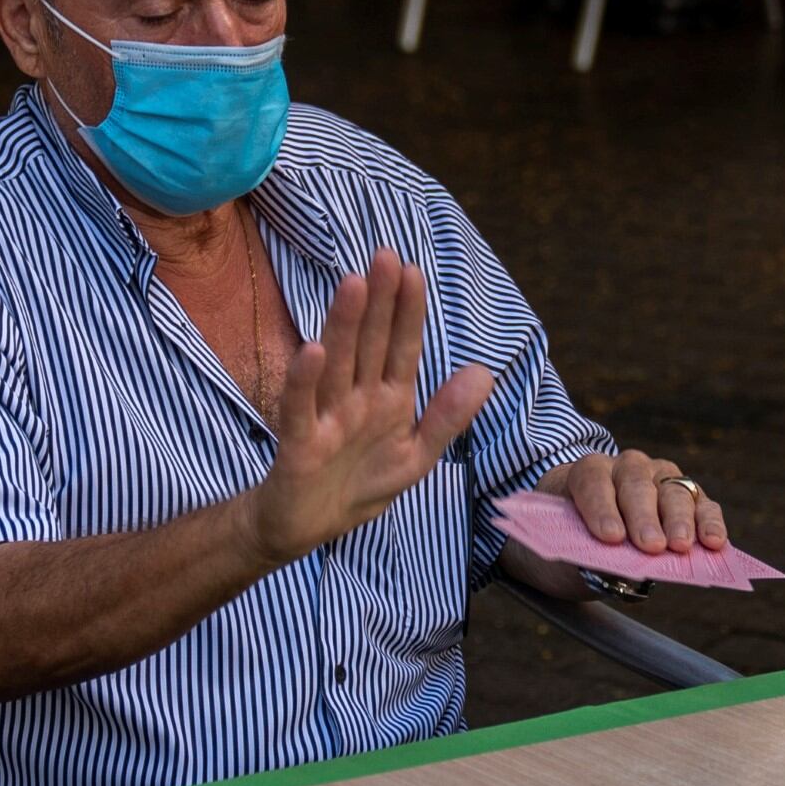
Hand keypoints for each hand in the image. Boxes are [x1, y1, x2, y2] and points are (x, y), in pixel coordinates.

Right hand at [246, 253, 498, 565]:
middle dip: (379, 302)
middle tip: (386, 256)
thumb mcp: (416, 457)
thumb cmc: (358, 486)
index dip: (408, 311)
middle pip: (370, 344)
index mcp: (388, 400)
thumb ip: (447, 417)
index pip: (402, 348)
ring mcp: (327, 418)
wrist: (308, 529)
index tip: (414, 271)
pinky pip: (302, 409)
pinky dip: (305, 381)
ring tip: (354, 284)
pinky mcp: (300, 444)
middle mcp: (357, 400)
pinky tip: (313, 350)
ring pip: (338, 364)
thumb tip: (484, 372)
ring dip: (345, 325)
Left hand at [550, 446, 729, 557]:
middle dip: (644, 517)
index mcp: (590, 472)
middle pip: (637, 485)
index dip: (601, 508)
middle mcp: (628, 467)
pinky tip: (713, 542)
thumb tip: (619, 573)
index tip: (611, 537)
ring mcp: (662, 478)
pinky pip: (703, 505)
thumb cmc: (580, 538)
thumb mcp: (573, 547)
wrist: (593, 531)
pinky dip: (710, 523)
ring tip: (680, 545)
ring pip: (674, 492)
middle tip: (650, 545)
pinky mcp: (691, 495)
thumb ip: (589, 556)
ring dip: (679, 520)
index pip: (593, 481)